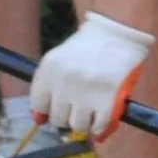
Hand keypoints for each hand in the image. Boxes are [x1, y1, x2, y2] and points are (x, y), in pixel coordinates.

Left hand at [32, 12, 154, 139]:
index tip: (59, 107)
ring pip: (78, 126)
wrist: (119, 31)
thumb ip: (48, 87)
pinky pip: (99, 126)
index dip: (48, 110)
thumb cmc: (90, 47)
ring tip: (92, 110)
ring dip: (85, 122)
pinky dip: (100, 126)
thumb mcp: (61, 59)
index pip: (38, 105)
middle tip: (79, 106)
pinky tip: (102, 117)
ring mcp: (86, 92)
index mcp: (49, 69)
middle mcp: (64, 81)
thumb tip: (39, 120)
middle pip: (57, 119)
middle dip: (68, 116)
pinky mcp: (108, 100)